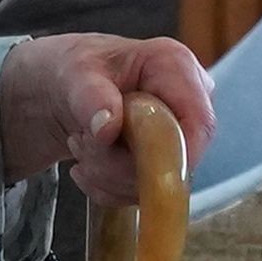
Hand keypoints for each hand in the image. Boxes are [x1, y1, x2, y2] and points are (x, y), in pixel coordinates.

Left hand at [0, 33, 218, 205]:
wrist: (62, 89)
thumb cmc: (74, 70)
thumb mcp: (73, 75)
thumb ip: (90, 97)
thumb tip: (108, 127)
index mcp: (176, 66)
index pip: (198, 124)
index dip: (170, 155)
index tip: (123, 162)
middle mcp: (188, 100)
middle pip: (178, 159)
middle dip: (121, 165)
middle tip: (81, 143)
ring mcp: (181, 133)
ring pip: (158, 182)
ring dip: (108, 176)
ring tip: (81, 144)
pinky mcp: (167, 160)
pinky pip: (145, 193)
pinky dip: (109, 188)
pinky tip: (89, 163)